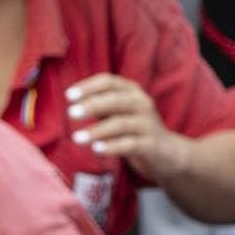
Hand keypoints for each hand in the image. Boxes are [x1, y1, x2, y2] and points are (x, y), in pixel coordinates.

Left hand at [65, 74, 183, 183]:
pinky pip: (130, 144)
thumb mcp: (116, 113)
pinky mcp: (151, 145)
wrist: (166, 153)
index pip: (108, 81)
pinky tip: (96, 150)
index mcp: (131, 91)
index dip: (88, 86)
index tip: (69, 96)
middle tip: (71, 114)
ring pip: (121, 123)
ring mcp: (148, 124)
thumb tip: (72, 103)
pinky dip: (112, 146)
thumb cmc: (133, 130)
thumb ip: (98, 106)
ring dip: (97, 130)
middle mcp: (142, 103)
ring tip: (77, 138)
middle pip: (115, 100)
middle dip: (92, 105)